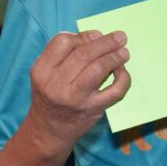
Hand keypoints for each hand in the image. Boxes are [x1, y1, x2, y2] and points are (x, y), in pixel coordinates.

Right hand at [21, 29, 130, 148]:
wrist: (49, 131)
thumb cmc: (50, 96)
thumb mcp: (45, 74)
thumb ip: (62, 55)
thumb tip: (95, 37)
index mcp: (42, 70)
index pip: (63, 42)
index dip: (83, 36)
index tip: (97, 34)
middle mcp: (56, 83)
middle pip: (84, 53)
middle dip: (105, 42)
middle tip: (120, 37)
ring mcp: (75, 97)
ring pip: (99, 68)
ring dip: (115, 57)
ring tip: (124, 52)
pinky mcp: (92, 109)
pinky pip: (114, 90)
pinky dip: (123, 78)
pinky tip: (122, 72)